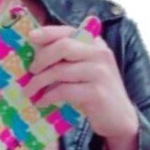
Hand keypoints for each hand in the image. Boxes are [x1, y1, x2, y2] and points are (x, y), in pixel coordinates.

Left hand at [25, 24, 138, 146]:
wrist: (119, 118)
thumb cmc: (97, 91)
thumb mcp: (87, 69)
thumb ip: (70, 58)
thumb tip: (37, 53)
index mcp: (96, 44)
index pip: (68, 32)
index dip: (48, 33)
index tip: (31, 37)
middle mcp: (100, 54)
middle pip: (63, 47)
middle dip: (41, 58)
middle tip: (30, 71)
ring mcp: (100, 73)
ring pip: (60, 71)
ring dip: (40, 81)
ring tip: (30, 91)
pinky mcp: (97, 93)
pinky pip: (65, 91)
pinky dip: (49, 96)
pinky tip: (42, 101)